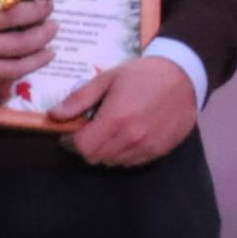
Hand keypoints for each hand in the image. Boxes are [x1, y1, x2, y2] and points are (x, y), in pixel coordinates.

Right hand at [0, 0, 57, 99]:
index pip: (12, 15)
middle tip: (54, 28)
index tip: (48, 6)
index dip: (36, 11)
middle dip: (44, 34)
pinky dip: (16, 76)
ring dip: (38, 60)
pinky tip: (22, 69)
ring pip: (16, 68)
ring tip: (49, 52)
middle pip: (21, 44)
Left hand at [53, 56, 197, 167]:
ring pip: (114, 162)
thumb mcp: (105, 79)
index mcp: (116, 118)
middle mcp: (133, 137)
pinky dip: (121, 155)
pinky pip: (133, 162)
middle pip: (97, 158)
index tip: (68, 133)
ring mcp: (149, 146)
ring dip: (103, 152)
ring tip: (105, 132)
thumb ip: (79, 99)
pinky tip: (122, 137)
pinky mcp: (162, 150)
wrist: (182, 77)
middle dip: (85, 148)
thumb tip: (54, 115)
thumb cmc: (140, 75)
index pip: (84, 148)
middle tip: (85, 131)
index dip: (71, 143)